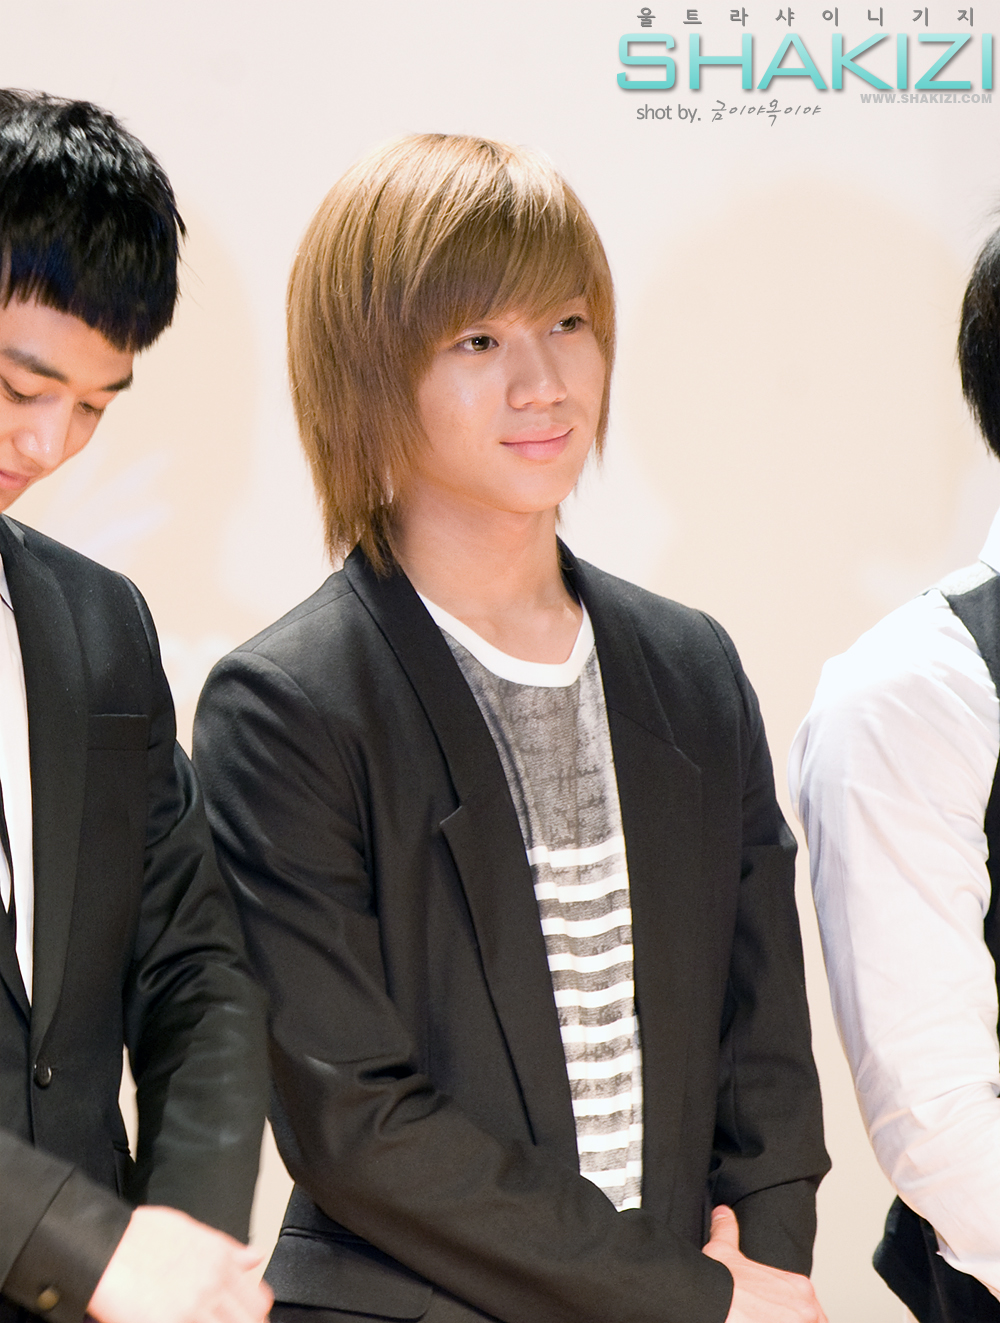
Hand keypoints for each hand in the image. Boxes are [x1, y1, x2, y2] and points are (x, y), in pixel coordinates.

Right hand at [88, 1206, 272, 1322]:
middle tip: (223, 1322)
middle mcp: (212, 1284)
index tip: (244, 1318)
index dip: (254, 1315)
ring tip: (199, 1321)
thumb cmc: (137, 1236)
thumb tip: (253, 1257)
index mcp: (220, 1260)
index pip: (258, 1301)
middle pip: (249, 1322)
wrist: (103, 1246)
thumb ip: (227, 1248)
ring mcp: (191, 1308)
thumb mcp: (190, 1227)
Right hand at [703, 1205, 826, 1322]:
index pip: (810, 1309)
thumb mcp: (723, 1250)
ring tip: (762, 1322)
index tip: (772, 1315)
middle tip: (766, 1319)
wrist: (712, 1303)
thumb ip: (727, 1230)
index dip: (792, 1315)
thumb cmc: (719, 1283)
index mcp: (798, 1287)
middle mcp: (805, 1310)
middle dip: (793, 1322)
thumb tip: (722, 1213)